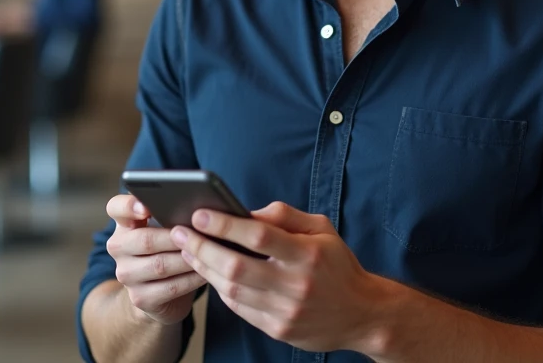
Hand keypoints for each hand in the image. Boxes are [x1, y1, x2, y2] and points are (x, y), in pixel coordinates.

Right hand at [104, 194, 206, 325]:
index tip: (146, 207)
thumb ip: (170, 216)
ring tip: (208, 253)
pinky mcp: (139, 297)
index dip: (129, 206)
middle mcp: (119, 248)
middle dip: (175, 237)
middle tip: (199, 233)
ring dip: (187, 259)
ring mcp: (126, 274)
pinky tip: (206, 273)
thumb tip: (199, 210)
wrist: (159, 296)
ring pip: (160, 265)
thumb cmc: (167, 251)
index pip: (116, 208)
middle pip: (145, 239)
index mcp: (124, 224)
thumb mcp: (163, 230)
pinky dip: (191, 279)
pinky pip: (170, 287)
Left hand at [171, 201, 383, 352]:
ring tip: (188, 251)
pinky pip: (239, 308)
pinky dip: (220, 289)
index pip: (258, 236)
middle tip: (180, 232)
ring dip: (204, 269)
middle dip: (202, 248)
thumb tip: (245, 211)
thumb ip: (284, 216)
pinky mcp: (279, 330)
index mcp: (308, 254)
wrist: (362, 315)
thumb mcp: (321, 230)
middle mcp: (296, 284)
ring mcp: (286, 311)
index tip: (199, 213)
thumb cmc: (337, 266)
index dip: (224, 224)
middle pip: (236, 267)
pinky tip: (210, 273)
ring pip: (232, 290)